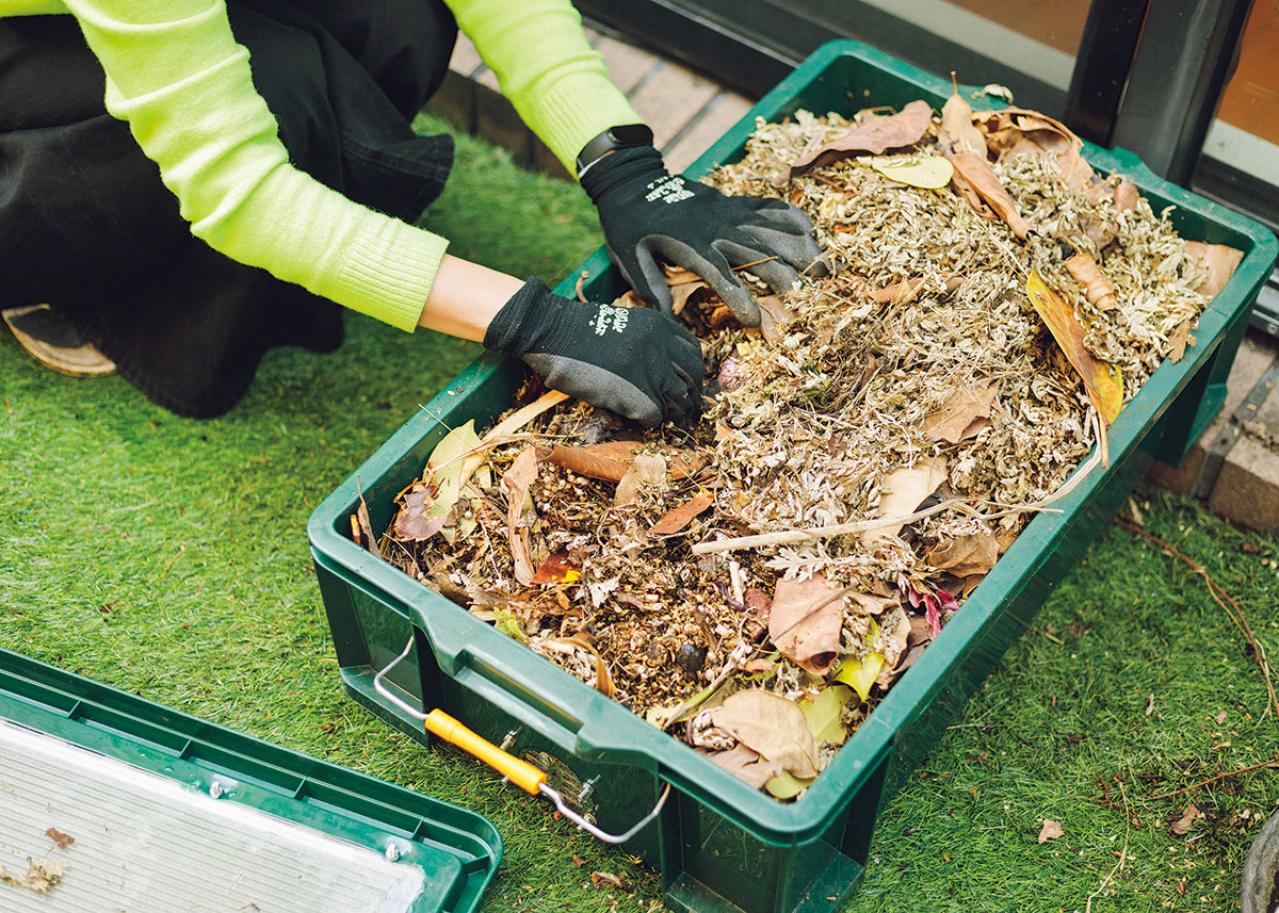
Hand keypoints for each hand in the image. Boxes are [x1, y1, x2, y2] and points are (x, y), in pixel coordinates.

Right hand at [483, 278, 703, 427]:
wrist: (553, 334)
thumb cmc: (578, 331)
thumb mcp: (624, 323)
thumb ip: (646, 340)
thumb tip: (660, 367)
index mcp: (660, 326)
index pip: (693, 352)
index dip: (692, 370)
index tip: (686, 381)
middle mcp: (662, 347)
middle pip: (693, 376)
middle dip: (691, 393)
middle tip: (685, 406)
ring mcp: (652, 372)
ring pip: (679, 399)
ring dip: (673, 411)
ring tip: (665, 417)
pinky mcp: (638, 397)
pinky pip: (656, 417)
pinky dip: (650, 422)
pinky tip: (639, 420)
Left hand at [581, 144, 822, 326]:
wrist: (634, 180)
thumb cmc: (630, 226)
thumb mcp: (630, 258)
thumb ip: (650, 287)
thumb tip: (665, 317)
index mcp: (693, 247)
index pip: (724, 277)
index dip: (742, 300)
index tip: (758, 323)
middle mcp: (719, 230)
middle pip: (762, 255)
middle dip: (789, 278)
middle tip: (811, 300)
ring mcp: (731, 213)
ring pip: (775, 231)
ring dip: (803, 250)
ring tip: (827, 270)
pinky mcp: (737, 202)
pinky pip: (772, 208)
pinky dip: (795, 219)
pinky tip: (813, 235)